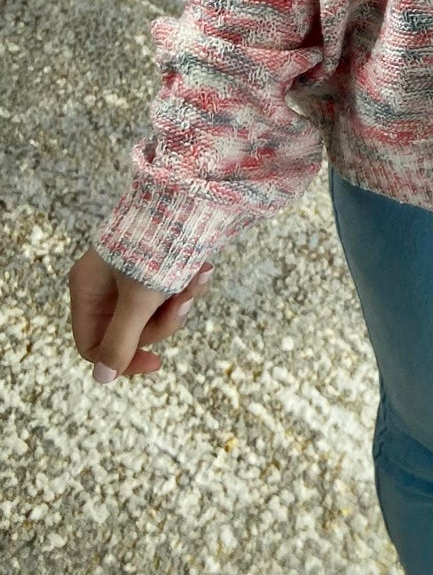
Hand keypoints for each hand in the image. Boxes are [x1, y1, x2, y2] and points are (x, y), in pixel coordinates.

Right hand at [68, 247, 214, 383]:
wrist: (193, 196)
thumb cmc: (158, 245)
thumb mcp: (139, 299)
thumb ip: (121, 340)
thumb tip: (102, 378)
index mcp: (87, 289)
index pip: (93, 345)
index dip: (123, 359)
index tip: (156, 362)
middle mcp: (105, 283)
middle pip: (130, 331)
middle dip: (163, 320)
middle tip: (183, 301)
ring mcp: (131, 274)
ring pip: (155, 313)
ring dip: (181, 300)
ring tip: (198, 276)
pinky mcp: (157, 266)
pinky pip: (171, 292)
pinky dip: (188, 285)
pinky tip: (203, 269)